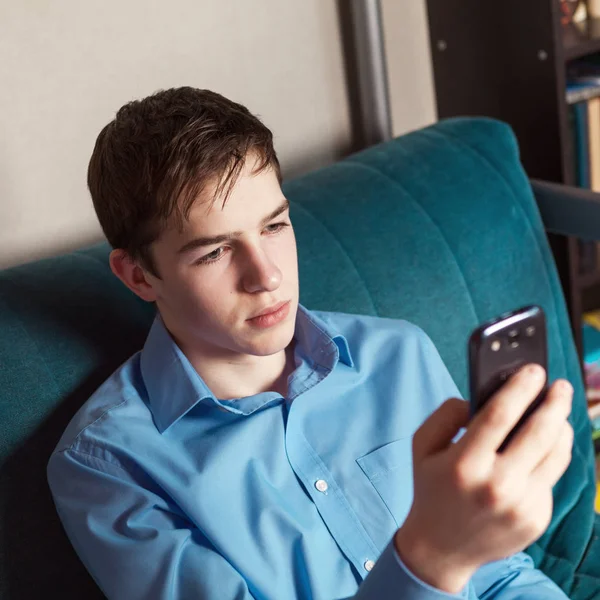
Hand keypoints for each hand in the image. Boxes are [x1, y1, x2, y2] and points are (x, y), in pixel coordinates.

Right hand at [394, 364, 573, 593]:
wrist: (441, 548)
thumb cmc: (431, 488)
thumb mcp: (422, 446)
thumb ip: (446, 415)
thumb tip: (479, 399)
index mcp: (464, 464)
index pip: (501, 415)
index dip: (521, 387)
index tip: (534, 369)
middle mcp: (497, 486)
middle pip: (539, 432)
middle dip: (554, 402)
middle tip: (560, 385)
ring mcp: (522, 505)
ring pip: (556, 454)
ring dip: (562, 426)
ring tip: (558, 412)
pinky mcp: (537, 518)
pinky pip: (551, 477)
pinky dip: (550, 456)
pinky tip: (541, 448)